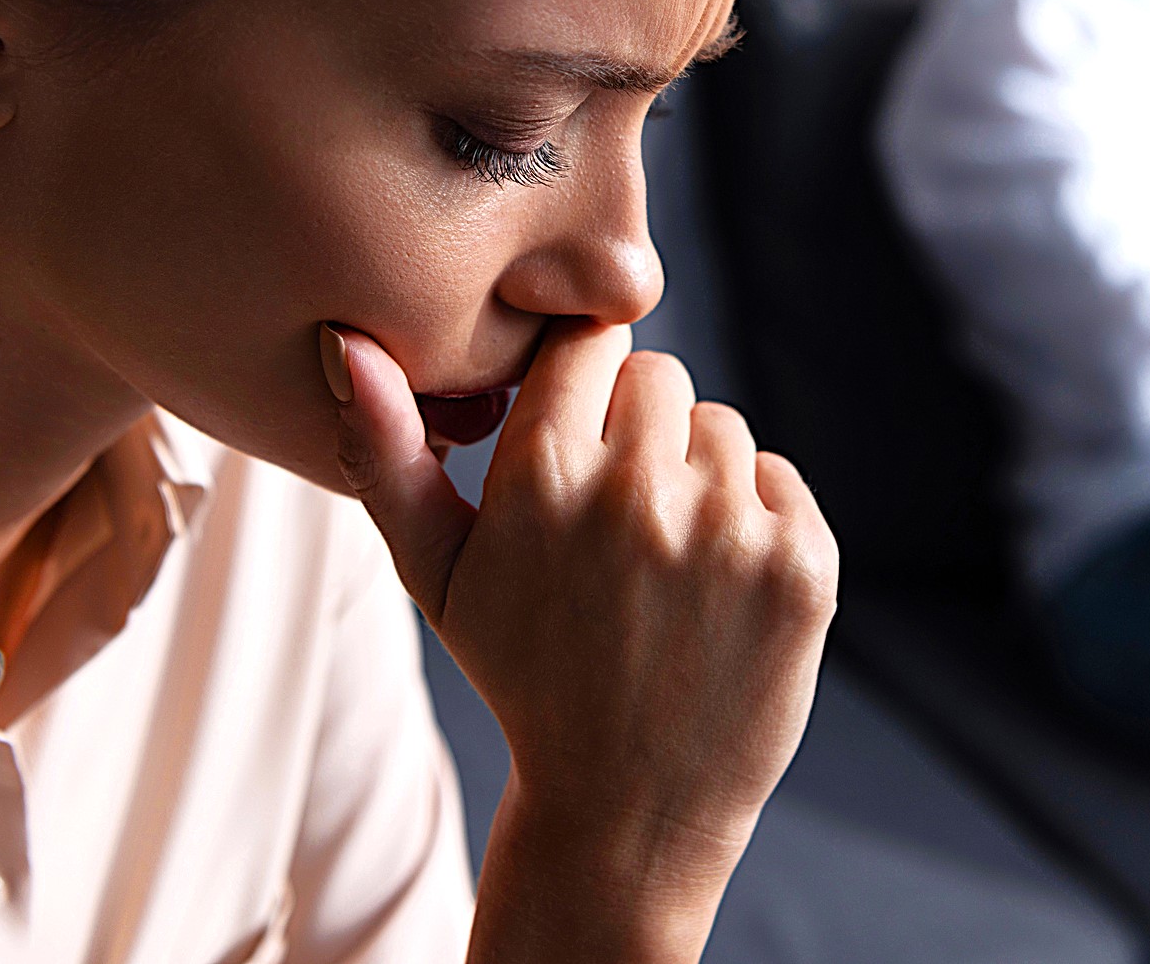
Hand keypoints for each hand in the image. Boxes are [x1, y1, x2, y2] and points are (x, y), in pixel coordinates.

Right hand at [322, 320, 836, 952]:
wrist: (626, 810)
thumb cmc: (524, 676)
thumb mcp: (436, 575)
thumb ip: (384, 452)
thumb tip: (348, 339)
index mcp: (541, 477)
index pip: (588, 340)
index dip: (583, 384)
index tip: (577, 437)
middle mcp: (637, 493)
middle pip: (658, 376)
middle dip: (638, 429)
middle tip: (616, 517)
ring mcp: (729, 530)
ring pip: (721, 427)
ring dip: (697, 475)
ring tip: (662, 561)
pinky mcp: (801, 565)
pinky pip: (780, 480)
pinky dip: (757, 520)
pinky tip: (716, 588)